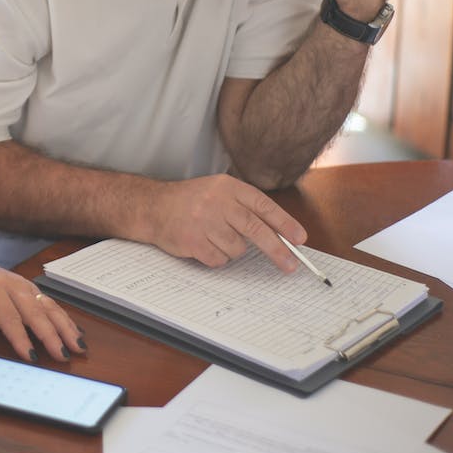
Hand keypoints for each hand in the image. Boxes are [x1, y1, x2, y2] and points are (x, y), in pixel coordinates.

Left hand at [0, 245, 85, 362]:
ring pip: (48, 305)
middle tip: (64, 354)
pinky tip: (75, 331)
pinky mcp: (28, 287)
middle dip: (52, 335)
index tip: (31, 356)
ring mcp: (22, 284)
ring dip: (65, 326)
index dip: (21, 338)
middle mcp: (10, 284)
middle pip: (35, 311)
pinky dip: (64, 317)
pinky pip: (49, 302)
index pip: (8, 316)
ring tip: (78, 345)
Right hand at [141, 173, 306, 272]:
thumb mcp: (219, 192)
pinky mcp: (193, 240)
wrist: (153, 207)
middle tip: (290, 265)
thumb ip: (245, 207)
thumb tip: (280, 234)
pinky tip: (204, 244)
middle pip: (256, 229)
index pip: (263, 206)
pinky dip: (216, 257)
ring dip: (231, 249)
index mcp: (228, 187)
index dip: (284, 223)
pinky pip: (219, 259)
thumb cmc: (191, 201)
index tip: (299, 239)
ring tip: (215, 237)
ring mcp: (204, 221)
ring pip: (237, 249)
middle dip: (277, 250)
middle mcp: (217, 202)